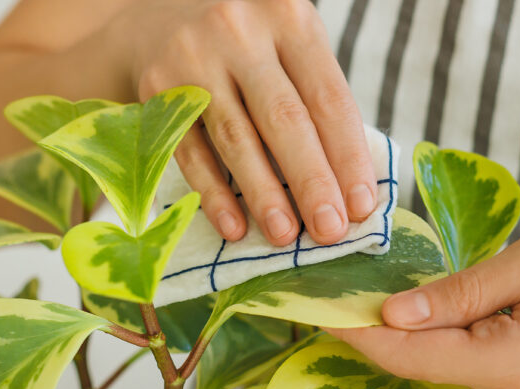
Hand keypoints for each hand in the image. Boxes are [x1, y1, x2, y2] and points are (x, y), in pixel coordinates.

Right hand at [107, 0, 375, 244]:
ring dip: (264, 195)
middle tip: (329, 231)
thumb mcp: (290, 46)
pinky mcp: (158, 88)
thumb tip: (350, 190)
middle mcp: (239, 30)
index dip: (348, 157)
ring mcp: (193, 57)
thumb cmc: (250, 46)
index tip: (361, 207)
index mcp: (288, 17)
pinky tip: (234, 227)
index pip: (328, 98)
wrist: (164, 18)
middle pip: (285, 119)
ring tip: (285, 236)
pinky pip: (191, 152)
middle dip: (312, 182)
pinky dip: (214, 194)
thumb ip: (317, 102)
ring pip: (237, 139)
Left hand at [329, 219, 519, 388]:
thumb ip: (466, 288)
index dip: (354, 331)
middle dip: (380, 321)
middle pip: (423, 360)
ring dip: (421, 322)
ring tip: (404, 274)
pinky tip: (458, 295)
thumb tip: (394, 311)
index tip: (307, 304)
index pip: (412, 355)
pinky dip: (452, 331)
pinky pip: (471, 361)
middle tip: (340, 273)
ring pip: (445, 360)